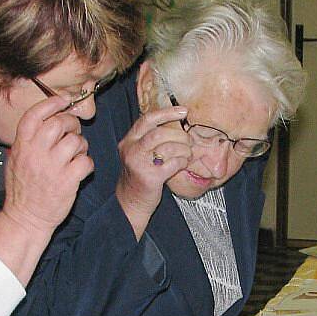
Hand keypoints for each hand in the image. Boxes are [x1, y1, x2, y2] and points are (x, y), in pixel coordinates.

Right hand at [2, 94, 92, 236]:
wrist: (25, 219)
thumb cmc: (22, 190)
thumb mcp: (16, 160)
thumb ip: (28, 140)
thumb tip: (48, 120)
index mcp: (22, 146)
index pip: (35, 115)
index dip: (52, 103)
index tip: (64, 101)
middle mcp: (36, 154)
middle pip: (59, 123)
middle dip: (71, 124)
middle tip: (74, 132)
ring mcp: (52, 168)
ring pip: (75, 141)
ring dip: (81, 146)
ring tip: (76, 155)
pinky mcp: (67, 182)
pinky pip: (85, 162)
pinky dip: (87, 164)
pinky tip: (81, 170)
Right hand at [116, 105, 190, 237]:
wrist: (130, 203)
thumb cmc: (138, 178)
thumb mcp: (138, 155)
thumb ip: (149, 140)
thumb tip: (175, 124)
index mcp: (128, 142)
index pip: (147, 119)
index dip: (166, 113)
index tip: (183, 111)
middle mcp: (131, 151)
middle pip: (159, 133)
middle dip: (179, 135)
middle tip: (188, 140)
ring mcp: (140, 164)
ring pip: (168, 147)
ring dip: (183, 149)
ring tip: (188, 153)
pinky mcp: (150, 177)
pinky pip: (173, 163)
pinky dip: (182, 162)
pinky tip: (183, 164)